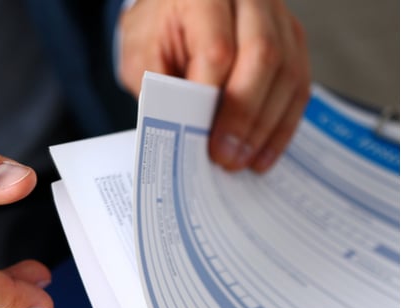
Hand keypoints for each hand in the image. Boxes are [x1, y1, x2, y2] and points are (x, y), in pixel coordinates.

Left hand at [117, 0, 310, 172]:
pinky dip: (282, 123)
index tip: (200, 138)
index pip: (217, 49)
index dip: (212, 100)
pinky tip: (263, 152)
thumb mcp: (141, 57)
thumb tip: (185, 134)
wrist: (174, 9)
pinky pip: (299, 82)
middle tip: (226, 157)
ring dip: (266, 126)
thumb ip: (159, 89)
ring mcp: (277, 15)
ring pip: (288, 71)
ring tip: (243, 161)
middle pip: (262, 56)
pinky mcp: (292, 37)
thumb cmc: (156, 33)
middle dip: (244, 116)